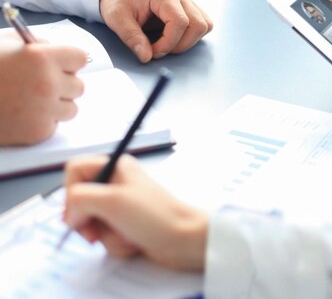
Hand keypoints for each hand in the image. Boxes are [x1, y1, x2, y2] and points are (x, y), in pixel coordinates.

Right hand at [0, 40, 86, 144]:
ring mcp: (44, 109)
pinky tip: (20, 114)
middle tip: (39, 84)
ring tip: (29, 100)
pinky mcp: (37, 131)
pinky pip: (53, 126)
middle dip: (62, 84)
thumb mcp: (6, 43)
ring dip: (56, 105)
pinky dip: (41, 122)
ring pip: (71, 108)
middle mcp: (48, 83)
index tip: (59, 64)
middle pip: (78, 86)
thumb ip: (36, 44)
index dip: (68, 61)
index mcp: (42, 56)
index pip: (80, 58)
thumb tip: (55, 49)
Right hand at [64, 155, 207, 270]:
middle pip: (79, 200)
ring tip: (126, 235)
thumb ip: (79, 198)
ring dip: (105, 235)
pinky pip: (106, 236)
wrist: (184, 239)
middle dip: (87, 220)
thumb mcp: (111, 200)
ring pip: (91, 222)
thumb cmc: (154, 215)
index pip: (74, 170)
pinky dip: (116, 243)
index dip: (70, 191)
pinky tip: (134, 242)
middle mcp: (116, 183)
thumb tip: (70, 214)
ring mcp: (121, 205)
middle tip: (96, 230)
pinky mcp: (126, 225)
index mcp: (115, 166)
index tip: (78, 210)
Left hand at [100, 0, 212, 62]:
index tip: (152, 52)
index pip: (180, 22)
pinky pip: (203, 23)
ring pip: (205, 24)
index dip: (169, 43)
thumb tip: (146, 57)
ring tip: (168, 43)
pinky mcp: (189, 7)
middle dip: (182, 45)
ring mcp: (187, 0)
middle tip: (160, 49)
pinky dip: (192, 35)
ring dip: (190, 40)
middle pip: (199, 25)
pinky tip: (174, 37)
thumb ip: (131, 37)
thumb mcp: (116, 18)